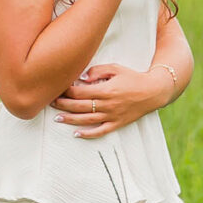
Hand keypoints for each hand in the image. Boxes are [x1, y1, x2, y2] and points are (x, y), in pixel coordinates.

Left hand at [53, 63, 170, 138]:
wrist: (153, 91)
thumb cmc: (133, 77)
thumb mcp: (116, 68)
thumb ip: (98, 71)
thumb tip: (82, 78)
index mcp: (106, 89)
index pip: (80, 92)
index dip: (66, 91)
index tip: (57, 88)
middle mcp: (107, 104)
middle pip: (79, 106)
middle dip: (63, 104)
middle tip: (50, 102)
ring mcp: (112, 116)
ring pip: (86, 120)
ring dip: (70, 119)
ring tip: (57, 118)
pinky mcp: (117, 123)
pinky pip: (100, 131)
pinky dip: (87, 134)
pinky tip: (76, 134)